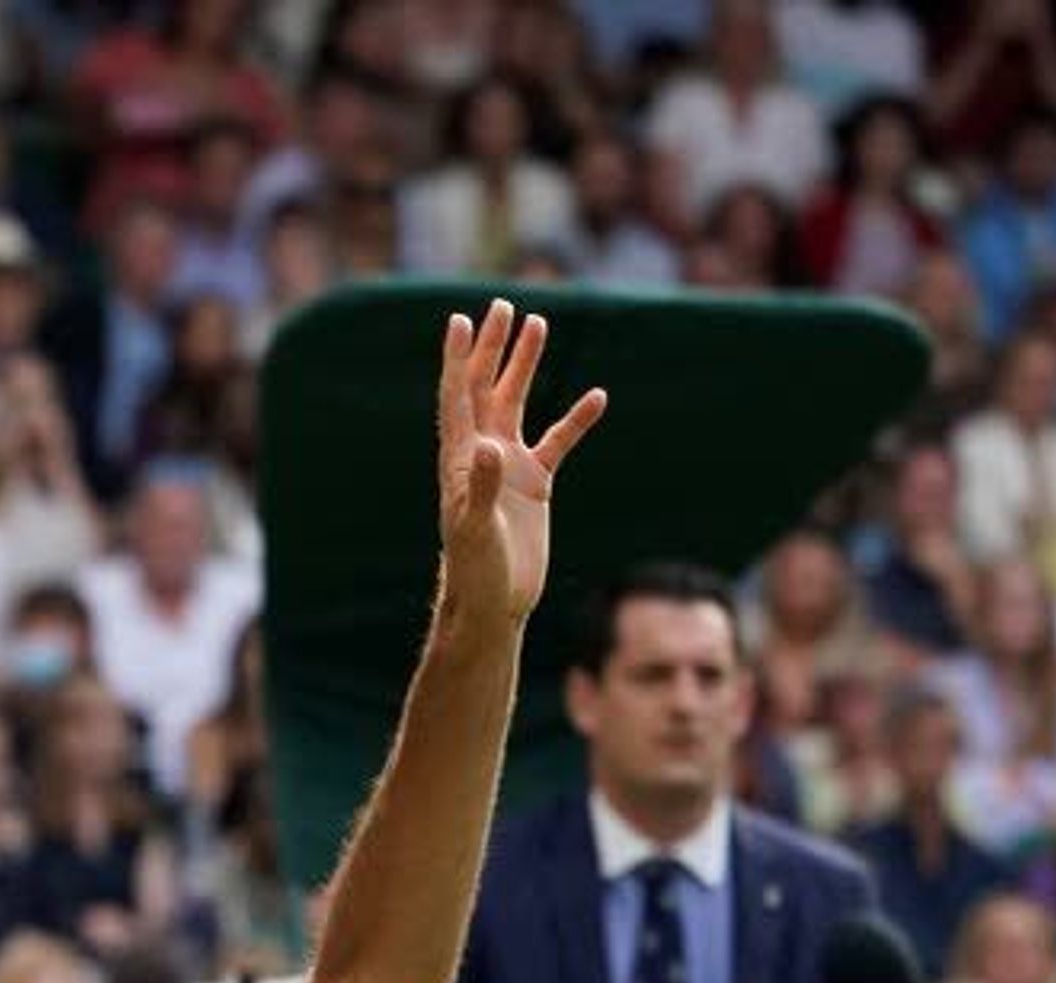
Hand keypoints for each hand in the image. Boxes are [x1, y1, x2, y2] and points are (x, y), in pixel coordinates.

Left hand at [436, 299, 609, 631]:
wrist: (494, 603)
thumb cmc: (475, 572)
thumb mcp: (477, 530)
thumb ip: (482, 489)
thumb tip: (490, 449)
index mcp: (460, 461)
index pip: (457, 398)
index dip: (458, 360)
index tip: (461, 320)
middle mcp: (482, 455)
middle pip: (485, 389)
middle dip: (492, 348)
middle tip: (502, 306)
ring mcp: (509, 467)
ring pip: (517, 404)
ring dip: (526, 366)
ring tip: (538, 324)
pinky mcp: (534, 485)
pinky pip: (559, 441)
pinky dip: (576, 419)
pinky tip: (598, 396)